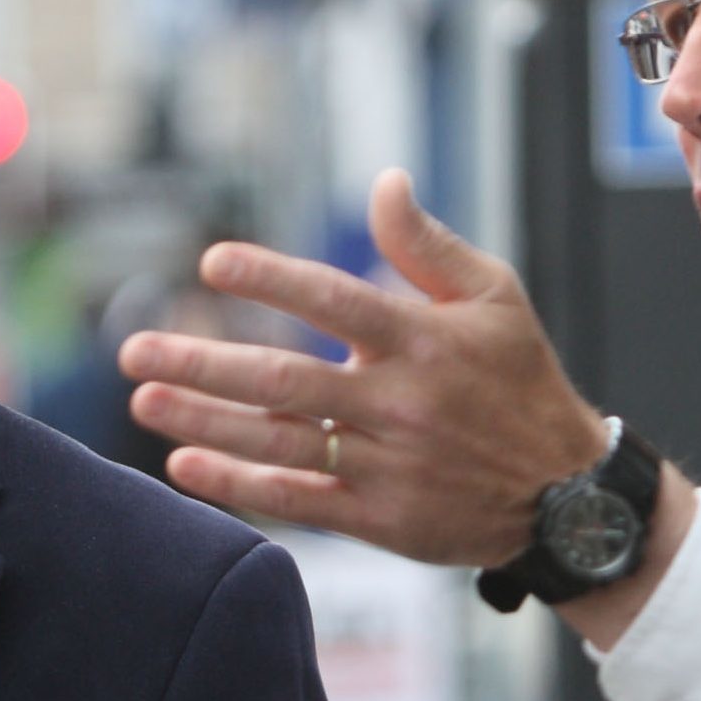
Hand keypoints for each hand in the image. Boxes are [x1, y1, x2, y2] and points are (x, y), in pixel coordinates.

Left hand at [121, 169, 608, 565]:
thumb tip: (383, 182)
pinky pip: (298, 499)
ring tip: (143, 401)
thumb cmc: (522, 384)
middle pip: (285, 380)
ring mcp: (386, 464)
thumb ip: (427, 245)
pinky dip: (239, 486)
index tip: (211, 262)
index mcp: (423, 341)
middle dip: (203, 364)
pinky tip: (186, 465)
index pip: (334, 300)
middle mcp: (399, 402)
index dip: (272, 280)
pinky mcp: (380, 518)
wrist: (566, 498)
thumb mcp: (496, 298)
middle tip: (133, 351)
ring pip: (279, 440)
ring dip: (205, 422)